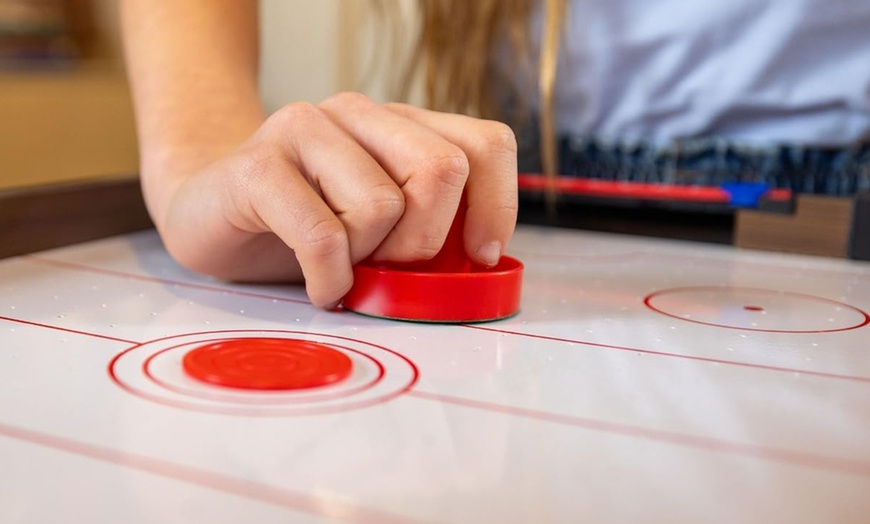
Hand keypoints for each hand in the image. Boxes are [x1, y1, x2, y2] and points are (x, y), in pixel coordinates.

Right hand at [158, 92, 517, 307]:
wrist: (209, 216)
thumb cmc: (304, 229)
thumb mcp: (385, 230)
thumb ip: (433, 230)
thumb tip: (484, 263)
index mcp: (399, 123)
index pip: (485, 144)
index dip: (497, 206)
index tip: (480, 255)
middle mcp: (357, 114)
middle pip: (442, 171)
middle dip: (425, 242)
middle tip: (388, 268)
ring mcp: (304, 129)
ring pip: (382, 205)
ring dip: (366, 260)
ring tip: (339, 267)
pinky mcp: (257, 165)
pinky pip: (323, 236)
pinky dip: (328, 278)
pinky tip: (320, 285)